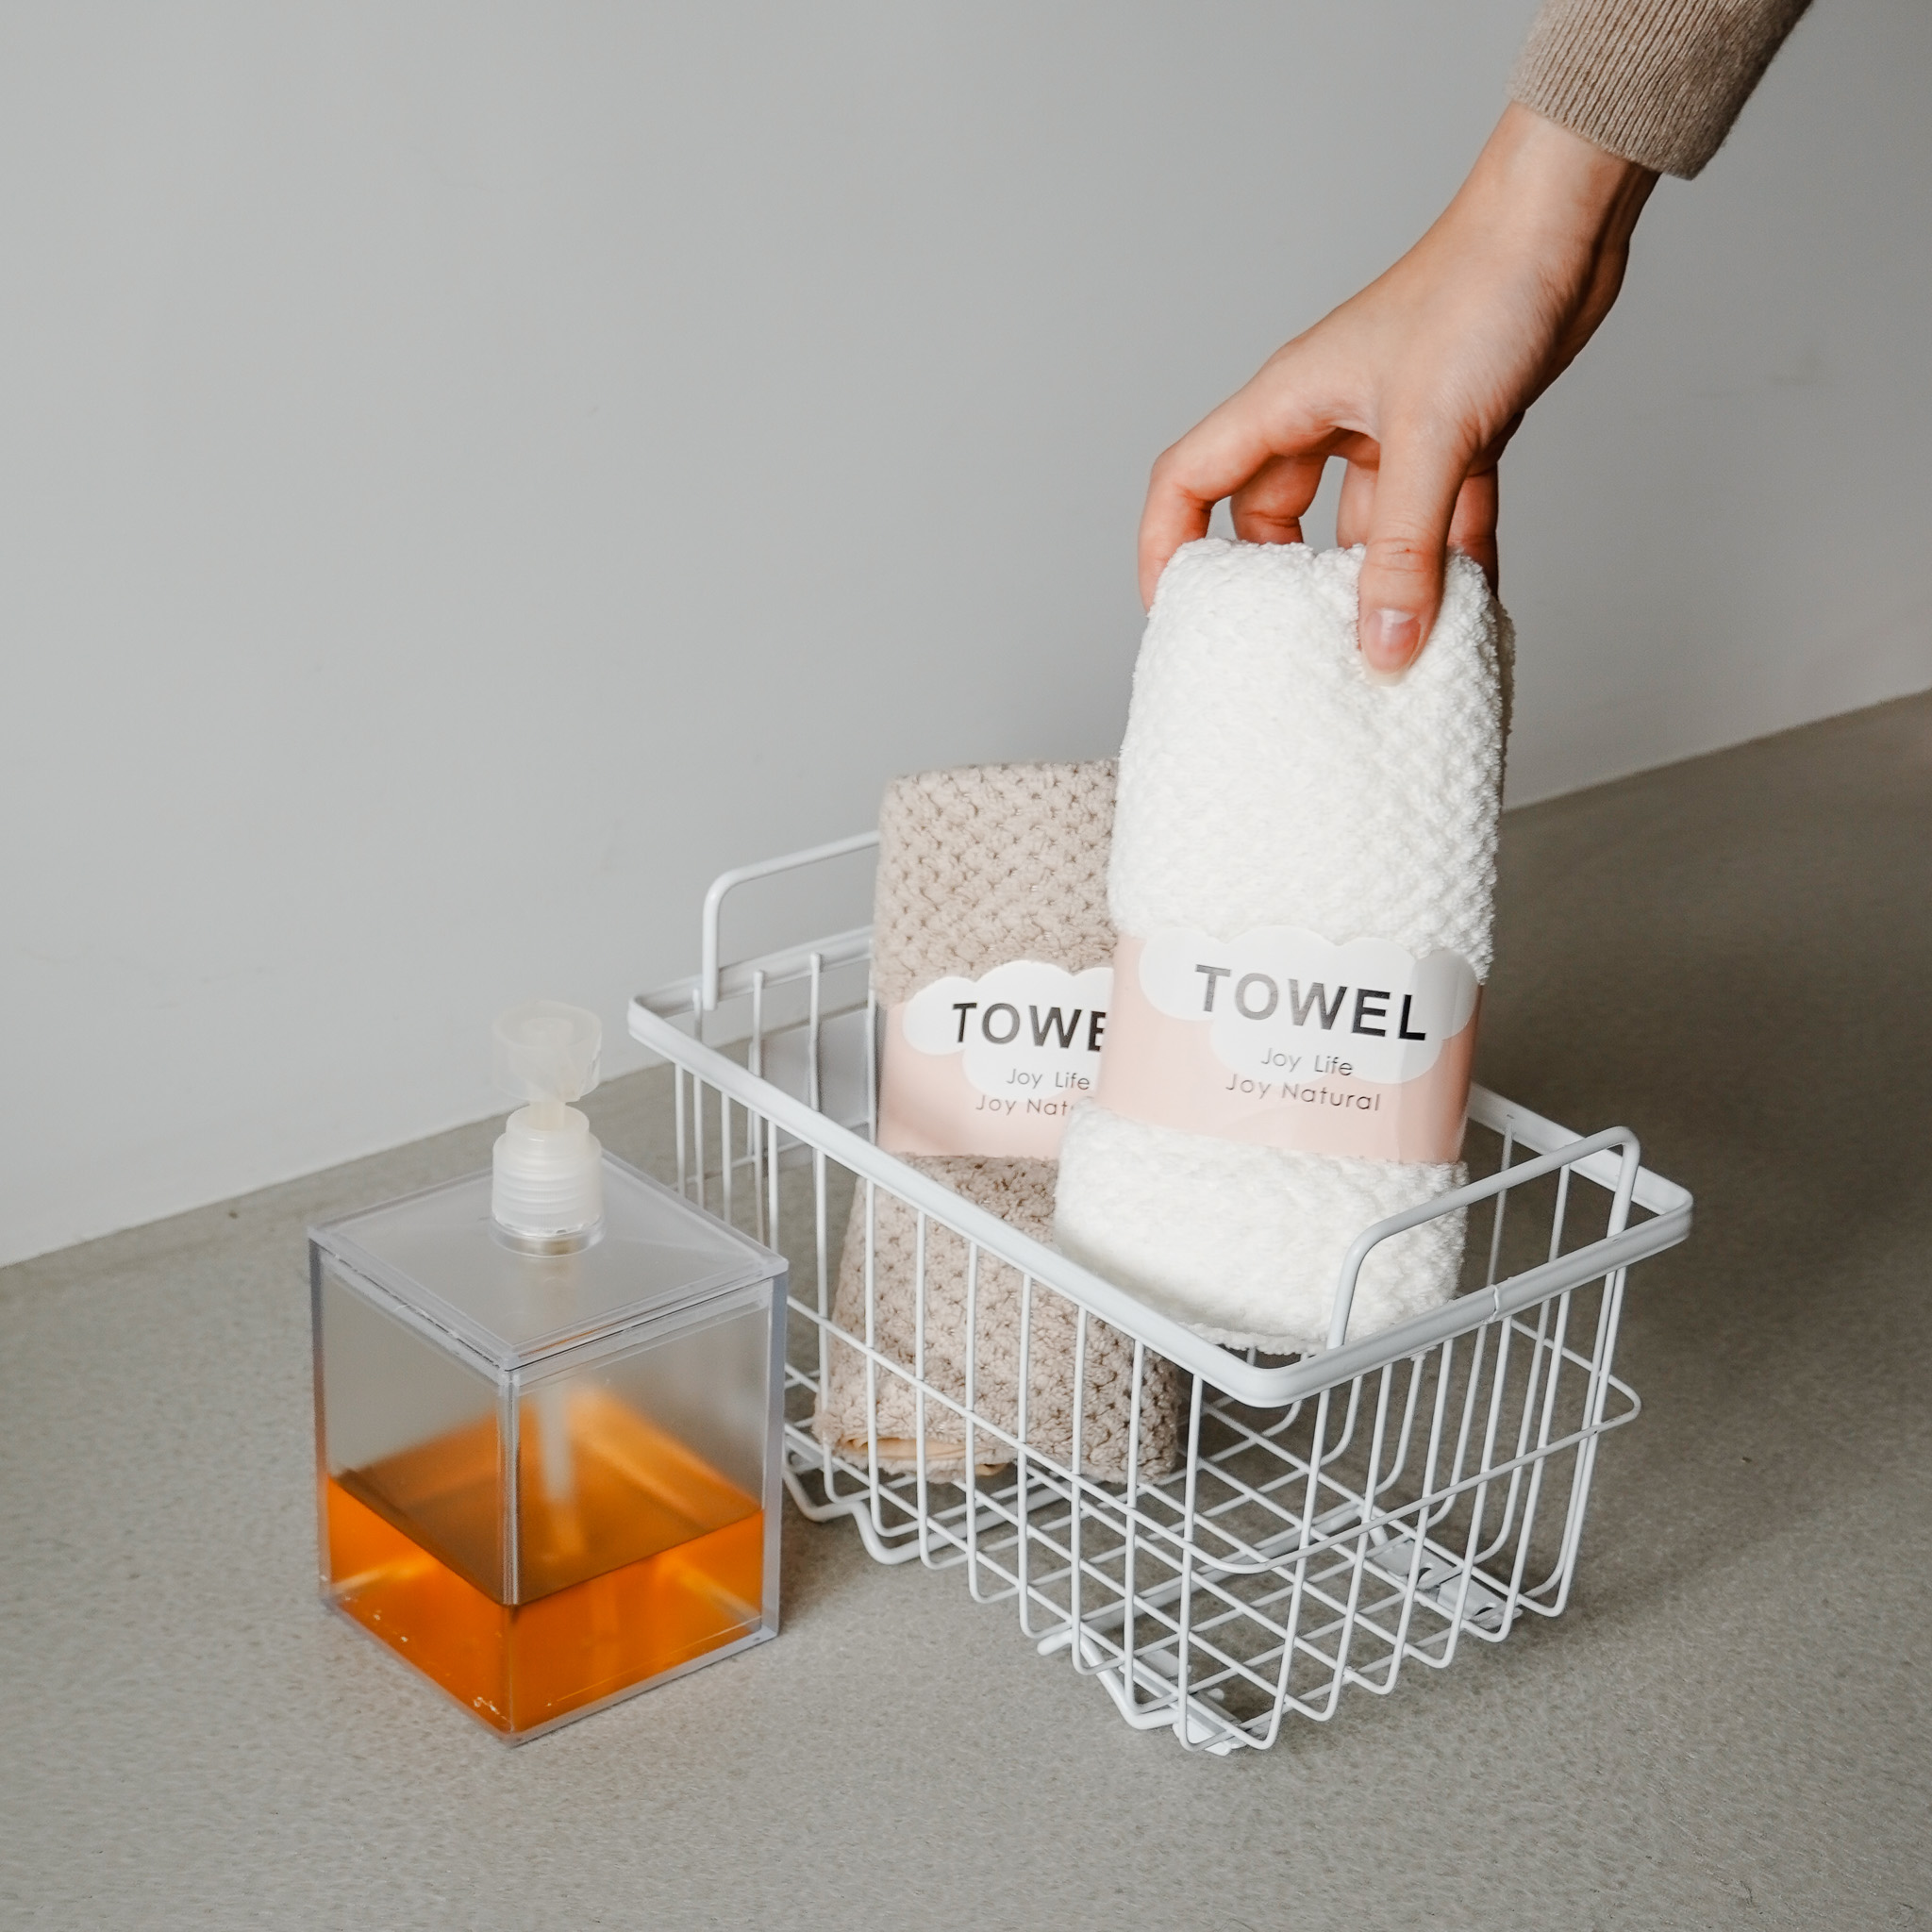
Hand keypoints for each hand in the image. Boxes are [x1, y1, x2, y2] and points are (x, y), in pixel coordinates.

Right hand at [1137, 103, 1657, 676]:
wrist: (1564, 222)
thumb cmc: (1479, 290)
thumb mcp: (1431, 436)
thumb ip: (1406, 548)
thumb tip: (1384, 648)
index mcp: (1287, 402)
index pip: (1189, 480)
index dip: (1168, 547)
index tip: (1177, 612)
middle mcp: (1326, 417)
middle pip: (1272, 519)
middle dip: (1285, 584)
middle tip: (1299, 643)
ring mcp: (1389, 427)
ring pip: (1362, 528)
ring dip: (1383, 579)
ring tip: (1396, 641)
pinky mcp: (1452, 433)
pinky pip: (1439, 517)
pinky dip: (1455, 558)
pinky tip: (1475, 603)